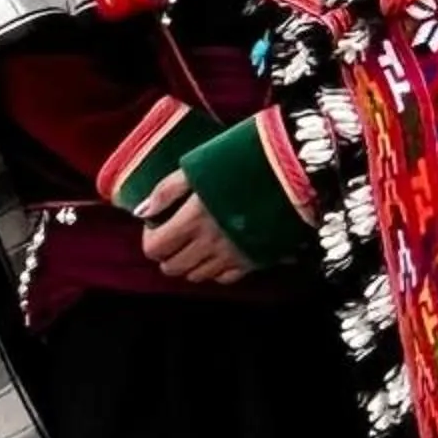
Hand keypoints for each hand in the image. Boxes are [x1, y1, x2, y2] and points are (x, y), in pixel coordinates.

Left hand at [136, 170, 255, 287]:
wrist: (294, 169)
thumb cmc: (244, 160)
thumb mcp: (199, 165)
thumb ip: (166, 191)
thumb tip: (143, 213)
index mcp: (193, 219)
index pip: (155, 248)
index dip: (151, 238)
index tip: (159, 224)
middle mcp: (210, 243)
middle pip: (173, 268)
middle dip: (168, 253)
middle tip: (176, 234)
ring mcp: (233, 254)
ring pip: (197, 276)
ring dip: (191, 262)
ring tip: (198, 242)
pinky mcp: (254, 258)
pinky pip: (225, 278)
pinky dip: (216, 269)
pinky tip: (220, 251)